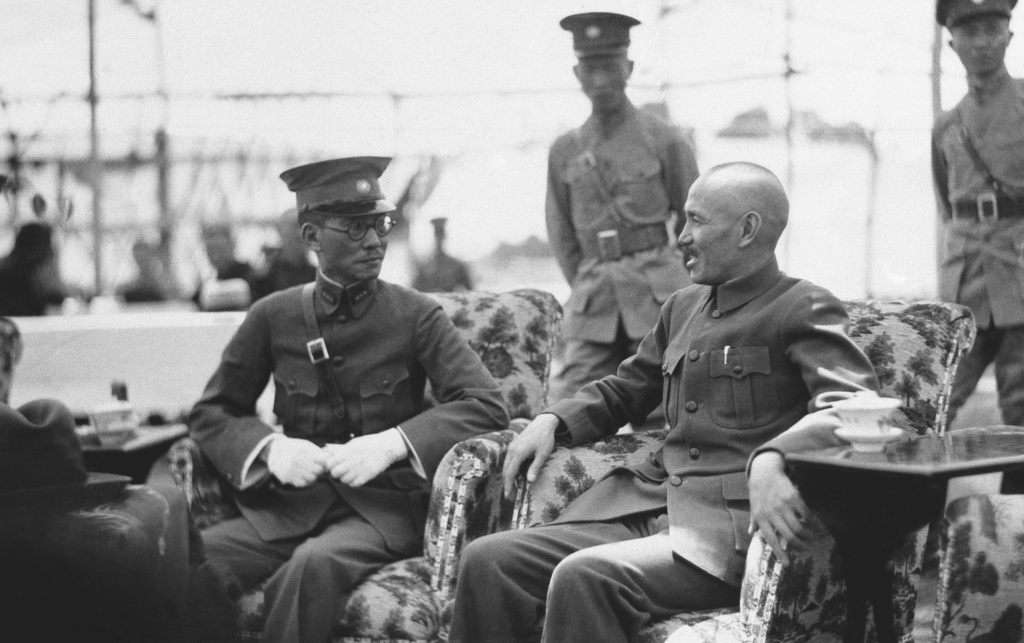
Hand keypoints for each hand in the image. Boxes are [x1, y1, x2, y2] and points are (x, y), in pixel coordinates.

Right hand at [266, 435, 326, 486]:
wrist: (274, 451)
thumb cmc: (294, 447)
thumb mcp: (306, 445)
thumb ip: (318, 452)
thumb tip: (331, 458)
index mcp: (303, 450)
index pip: (323, 461)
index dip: (326, 462)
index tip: (324, 462)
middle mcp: (296, 460)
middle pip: (318, 471)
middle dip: (320, 470)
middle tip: (317, 467)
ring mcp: (290, 470)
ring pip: (311, 479)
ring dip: (313, 476)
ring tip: (310, 471)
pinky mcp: (286, 477)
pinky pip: (302, 484)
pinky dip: (305, 481)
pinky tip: (303, 475)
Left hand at [323, 429, 407, 486]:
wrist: (387, 446)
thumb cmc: (369, 443)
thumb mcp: (353, 443)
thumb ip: (339, 449)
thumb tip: (324, 450)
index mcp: (348, 451)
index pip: (330, 463)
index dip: (329, 465)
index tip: (333, 465)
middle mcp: (353, 460)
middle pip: (335, 473)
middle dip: (336, 472)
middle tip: (340, 470)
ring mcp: (360, 468)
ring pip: (344, 480)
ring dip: (344, 478)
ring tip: (349, 473)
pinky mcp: (368, 475)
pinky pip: (354, 484)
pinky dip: (353, 482)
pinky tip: (356, 477)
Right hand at [502, 413, 559, 498]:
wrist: (543, 423)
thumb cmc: (545, 438)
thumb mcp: (543, 454)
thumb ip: (535, 468)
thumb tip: (529, 482)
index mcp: (518, 453)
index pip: (510, 472)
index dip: (508, 485)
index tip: (508, 496)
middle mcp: (512, 450)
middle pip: (506, 470)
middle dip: (507, 483)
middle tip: (510, 496)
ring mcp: (512, 447)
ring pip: (506, 465)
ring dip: (508, 477)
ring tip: (512, 488)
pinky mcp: (514, 445)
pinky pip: (509, 460)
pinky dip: (510, 469)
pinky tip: (515, 475)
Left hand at [748, 451, 810, 566]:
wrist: (765, 472)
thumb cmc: (759, 492)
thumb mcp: (754, 507)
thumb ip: (754, 521)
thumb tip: (752, 534)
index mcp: (761, 518)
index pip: (771, 540)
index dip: (779, 553)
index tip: (787, 565)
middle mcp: (771, 513)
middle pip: (788, 535)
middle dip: (799, 545)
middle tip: (805, 548)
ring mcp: (782, 505)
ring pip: (798, 526)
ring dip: (807, 535)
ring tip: (810, 536)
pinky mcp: (793, 497)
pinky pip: (805, 513)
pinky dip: (812, 521)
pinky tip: (815, 524)